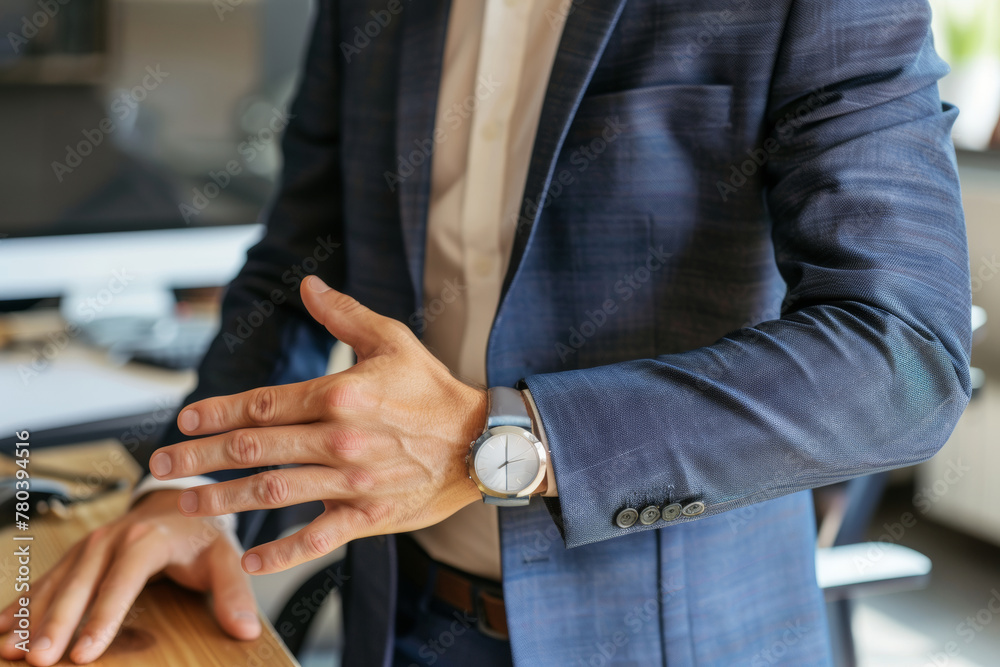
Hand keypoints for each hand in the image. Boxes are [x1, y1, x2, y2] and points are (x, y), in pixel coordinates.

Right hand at [0, 489, 259, 665]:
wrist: (181, 501)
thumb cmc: (202, 533)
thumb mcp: (226, 557)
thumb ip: (234, 592)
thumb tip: (244, 630)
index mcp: (149, 537)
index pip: (124, 579)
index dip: (104, 616)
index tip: (87, 653)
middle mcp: (112, 538)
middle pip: (80, 584)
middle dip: (57, 624)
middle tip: (40, 660)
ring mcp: (89, 545)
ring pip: (55, 583)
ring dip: (31, 617)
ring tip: (10, 651)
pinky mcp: (76, 555)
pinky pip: (44, 581)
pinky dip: (21, 604)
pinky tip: (1, 630)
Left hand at [148, 276, 486, 575]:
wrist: (481, 440)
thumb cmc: (433, 389)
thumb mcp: (392, 340)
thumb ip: (344, 314)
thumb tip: (308, 285)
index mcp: (341, 394)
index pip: (263, 403)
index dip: (216, 412)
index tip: (183, 422)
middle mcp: (341, 438)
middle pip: (256, 448)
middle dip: (201, 457)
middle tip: (160, 465)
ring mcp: (353, 480)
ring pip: (275, 491)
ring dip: (224, 498)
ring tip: (186, 503)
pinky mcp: (369, 515)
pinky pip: (318, 538)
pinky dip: (282, 551)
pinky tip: (250, 557)